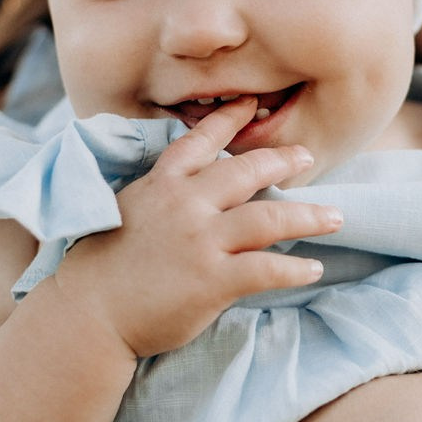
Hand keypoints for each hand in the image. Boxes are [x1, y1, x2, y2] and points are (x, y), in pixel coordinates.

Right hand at [53, 99, 342, 356]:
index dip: (228, 121)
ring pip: (270, 218)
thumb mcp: (127, 214)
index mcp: (161, 185)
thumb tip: (189, 195)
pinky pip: (268, 269)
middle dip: (283, 161)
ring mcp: (201, 241)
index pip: (199, 141)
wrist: (85, 317)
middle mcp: (185, 204)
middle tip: (308, 155)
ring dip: (309, 216)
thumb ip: (160, 199)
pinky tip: (313, 269)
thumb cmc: (100, 272)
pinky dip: (295, 270)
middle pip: (247, 171)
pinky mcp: (213, 280)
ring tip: (335, 217)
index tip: (252, 104)